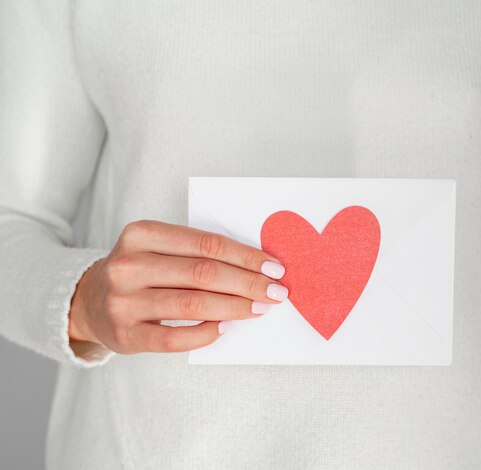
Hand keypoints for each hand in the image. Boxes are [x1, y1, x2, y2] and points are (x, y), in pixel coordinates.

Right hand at [68, 220, 287, 353]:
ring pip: (193, 305)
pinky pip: (175, 339)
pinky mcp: (125, 335)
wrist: (88, 301)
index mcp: (141, 234)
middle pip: (203, 273)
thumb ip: (198, 252)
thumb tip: (256, 266)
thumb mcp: (159, 248)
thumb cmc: (140, 270)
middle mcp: (128, 265)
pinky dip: (206, 334)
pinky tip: (226, 327)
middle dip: (248, 283)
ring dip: (235, 307)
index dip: (246, 256)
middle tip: (277, 291)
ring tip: (260, 308)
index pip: (206, 244)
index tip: (274, 267)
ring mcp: (123, 302)